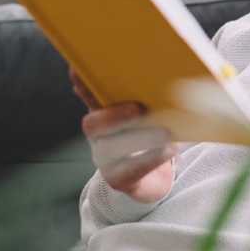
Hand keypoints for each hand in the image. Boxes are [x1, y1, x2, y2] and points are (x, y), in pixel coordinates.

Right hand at [72, 69, 178, 203]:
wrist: (151, 181)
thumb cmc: (148, 141)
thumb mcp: (143, 118)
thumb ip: (140, 100)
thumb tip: (152, 73)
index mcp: (101, 119)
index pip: (90, 99)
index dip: (84, 87)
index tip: (78, 70)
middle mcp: (97, 139)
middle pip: (92, 126)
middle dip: (113, 115)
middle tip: (139, 109)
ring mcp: (105, 162)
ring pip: (111, 149)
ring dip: (138, 139)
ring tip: (164, 133)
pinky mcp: (120, 181)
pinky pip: (133, 169)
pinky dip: (153, 158)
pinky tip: (171, 148)